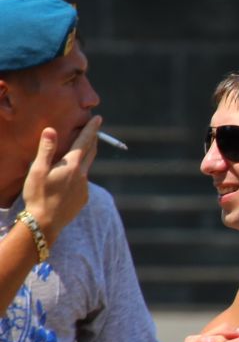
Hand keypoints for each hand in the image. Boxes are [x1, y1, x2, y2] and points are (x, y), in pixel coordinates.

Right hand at [22, 117, 98, 238]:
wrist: (45, 223)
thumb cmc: (38, 195)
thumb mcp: (38, 170)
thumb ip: (46, 150)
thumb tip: (52, 130)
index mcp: (72, 165)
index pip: (84, 142)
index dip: (91, 129)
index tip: (98, 118)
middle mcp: (82, 175)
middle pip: (90, 153)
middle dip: (92, 140)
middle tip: (94, 130)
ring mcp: (84, 188)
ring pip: (86, 168)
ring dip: (84, 158)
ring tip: (79, 152)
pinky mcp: (83, 198)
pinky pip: (82, 183)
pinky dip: (77, 176)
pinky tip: (68, 180)